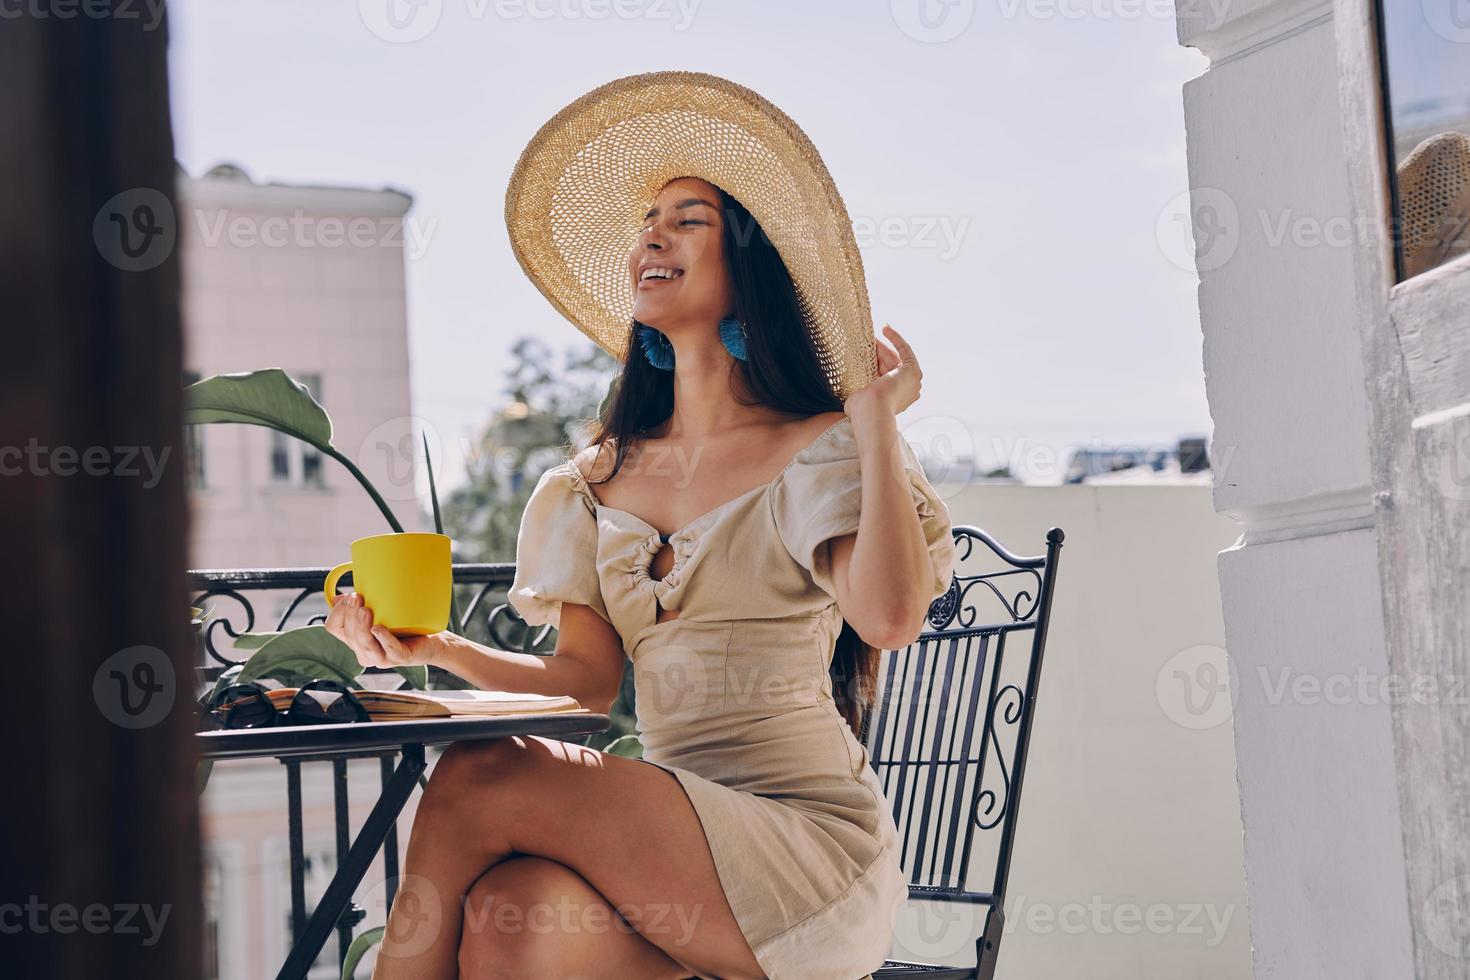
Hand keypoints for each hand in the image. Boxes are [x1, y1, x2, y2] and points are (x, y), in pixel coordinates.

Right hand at [324, 592, 440, 669]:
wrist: (433, 640)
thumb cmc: (406, 625)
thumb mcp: (381, 612)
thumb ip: (361, 605)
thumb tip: (338, 597)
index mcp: (356, 640)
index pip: (335, 627)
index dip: (338, 612)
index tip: (349, 596)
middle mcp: (365, 652)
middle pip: (349, 634)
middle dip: (351, 615)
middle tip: (358, 597)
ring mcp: (382, 658)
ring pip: (364, 644)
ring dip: (362, 626)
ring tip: (366, 609)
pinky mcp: (400, 658)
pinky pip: (389, 649)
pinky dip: (383, 638)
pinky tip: (378, 628)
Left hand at [844, 324, 922, 419]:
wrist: (872, 410)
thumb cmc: (862, 411)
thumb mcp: (859, 401)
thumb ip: (860, 397)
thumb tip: (854, 396)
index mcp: (895, 401)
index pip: (885, 378)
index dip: (875, 364)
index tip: (867, 354)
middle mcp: (907, 392)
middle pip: (891, 365)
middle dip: (878, 353)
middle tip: (865, 342)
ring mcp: (912, 382)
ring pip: (896, 358)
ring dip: (884, 346)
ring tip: (870, 336)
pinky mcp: (912, 371)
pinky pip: (905, 350)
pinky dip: (896, 338)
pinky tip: (885, 328)